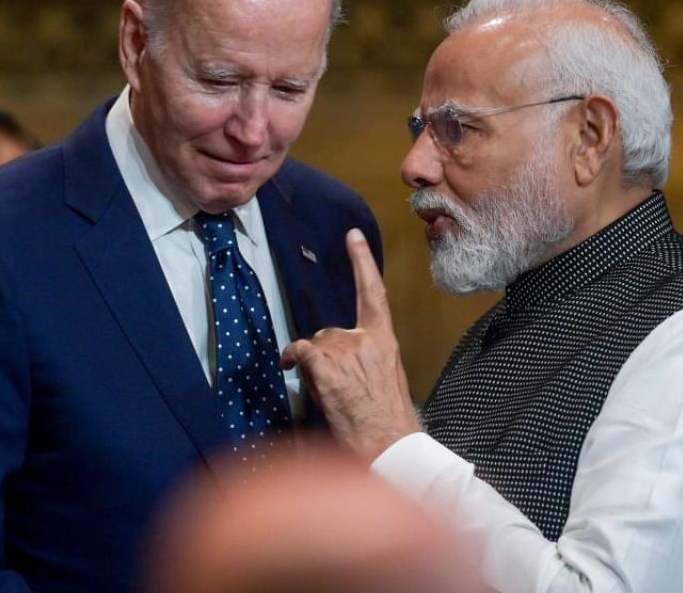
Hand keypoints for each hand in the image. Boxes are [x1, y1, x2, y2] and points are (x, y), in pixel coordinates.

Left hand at [282, 229, 420, 460]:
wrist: (389, 445)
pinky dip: (294, 359)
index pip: (373, 294)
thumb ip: (366, 357)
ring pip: (315, 345)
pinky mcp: (328, 366)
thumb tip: (339, 357)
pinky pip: (302, 351)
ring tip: (329, 393)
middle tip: (333, 383)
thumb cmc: (388, 420)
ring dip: (314, 365)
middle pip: (330, 331)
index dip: (361, 262)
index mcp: (385, 341)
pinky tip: (293, 369)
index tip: (352, 236)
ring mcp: (347, 352)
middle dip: (325, 354)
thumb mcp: (387, 378)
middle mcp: (367, 340)